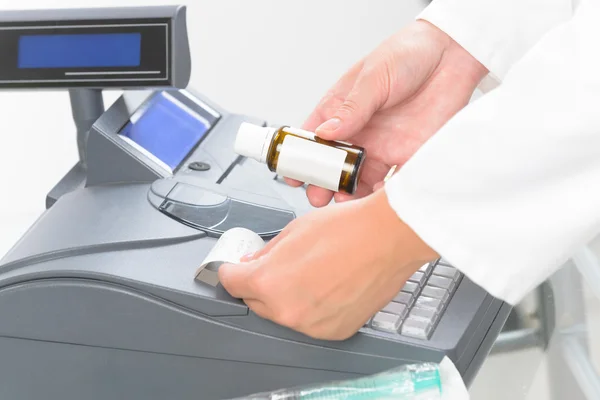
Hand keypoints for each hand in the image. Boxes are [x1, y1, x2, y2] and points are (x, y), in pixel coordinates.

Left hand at [218, 189, 437, 339]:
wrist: (390, 237)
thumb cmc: (348, 228)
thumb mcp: (294, 231)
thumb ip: (266, 253)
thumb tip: (252, 264)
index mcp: (269, 283)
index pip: (232, 283)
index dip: (232, 271)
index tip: (236, 268)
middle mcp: (287, 311)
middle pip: (256, 301)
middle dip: (259, 284)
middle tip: (277, 266)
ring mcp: (312, 325)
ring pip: (284, 313)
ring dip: (287, 298)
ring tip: (311, 273)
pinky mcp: (335, 331)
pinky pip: (310, 322)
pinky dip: (312, 308)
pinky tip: (327, 286)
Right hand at [287, 20, 487, 206]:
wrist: (453, 54)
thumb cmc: (408, 54)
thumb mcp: (373, 77)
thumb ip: (351, 108)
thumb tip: (326, 133)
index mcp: (342, 110)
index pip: (314, 138)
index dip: (301, 159)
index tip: (293, 175)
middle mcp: (359, 132)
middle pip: (333, 166)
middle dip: (323, 183)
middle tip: (319, 196)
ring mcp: (382, 146)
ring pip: (358, 179)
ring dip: (349, 194)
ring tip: (345, 201)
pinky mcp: (407, 155)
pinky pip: (391, 182)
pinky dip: (381, 194)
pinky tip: (375, 197)